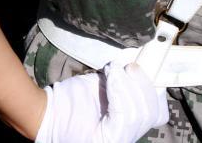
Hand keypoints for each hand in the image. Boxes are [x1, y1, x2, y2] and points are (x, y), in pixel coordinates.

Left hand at [35, 63, 166, 142]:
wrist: (45, 113)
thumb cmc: (69, 100)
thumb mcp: (102, 88)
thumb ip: (121, 82)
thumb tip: (137, 65)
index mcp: (127, 126)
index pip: (156, 114)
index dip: (154, 92)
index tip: (148, 70)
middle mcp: (126, 138)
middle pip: (151, 113)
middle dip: (142, 85)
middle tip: (129, 66)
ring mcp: (118, 141)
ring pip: (139, 113)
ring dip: (129, 86)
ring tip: (115, 71)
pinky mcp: (109, 139)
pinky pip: (124, 114)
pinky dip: (120, 91)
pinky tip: (111, 77)